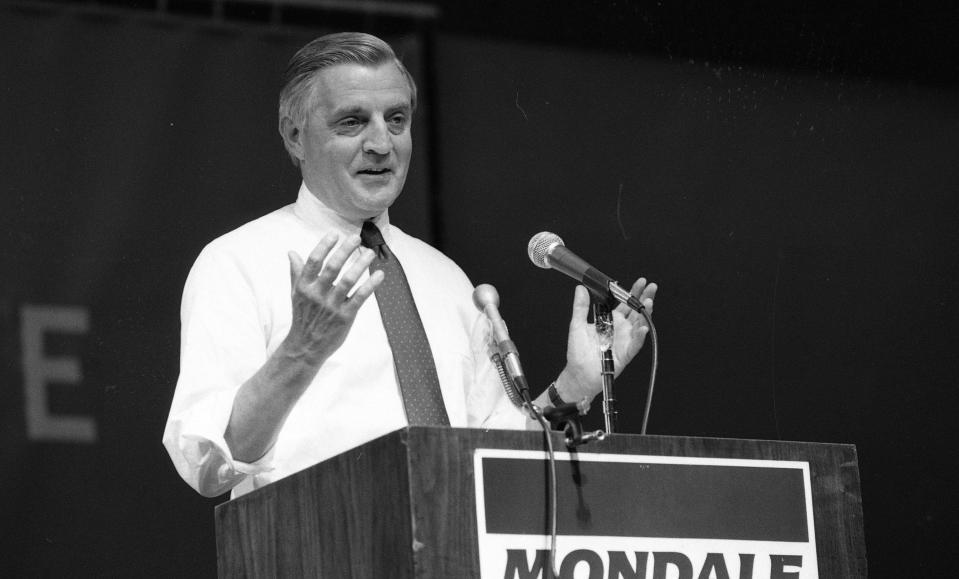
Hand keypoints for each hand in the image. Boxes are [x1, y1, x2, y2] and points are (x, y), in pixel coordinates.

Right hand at [282, 233, 383, 364]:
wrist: (305, 347)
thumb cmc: (303, 317)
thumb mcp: (296, 294)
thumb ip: (296, 272)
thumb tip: (291, 252)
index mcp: (304, 286)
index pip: (313, 261)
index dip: (324, 246)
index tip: (335, 234)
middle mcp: (317, 294)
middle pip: (332, 267)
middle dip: (345, 250)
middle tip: (356, 237)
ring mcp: (331, 306)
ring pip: (348, 280)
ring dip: (361, 265)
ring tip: (370, 252)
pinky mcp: (345, 316)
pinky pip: (360, 297)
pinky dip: (370, 285)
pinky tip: (379, 274)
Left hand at [558, 278, 657, 401]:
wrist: (578, 373)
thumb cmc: (578, 351)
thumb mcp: (577, 325)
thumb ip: (580, 307)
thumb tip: (580, 288)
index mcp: (611, 321)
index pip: (625, 303)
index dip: (633, 292)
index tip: (641, 281)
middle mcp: (621, 329)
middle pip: (637, 311)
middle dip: (645, 299)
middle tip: (652, 287)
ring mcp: (625, 341)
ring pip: (639, 325)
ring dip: (645, 314)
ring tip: (649, 302)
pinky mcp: (625, 354)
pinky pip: (635, 344)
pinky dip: (639, 337)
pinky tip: (643, 328)